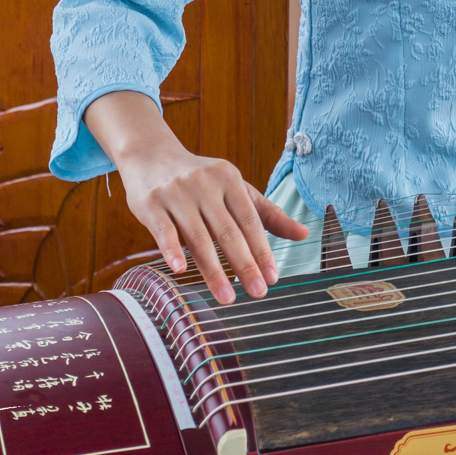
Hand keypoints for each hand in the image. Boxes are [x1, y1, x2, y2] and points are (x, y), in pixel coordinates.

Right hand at [86, 91, 309, 302]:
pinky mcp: (152, 203)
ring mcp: (177, 193)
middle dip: (245, 264)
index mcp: (230, 180)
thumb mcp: (235, 189)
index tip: (273, 277)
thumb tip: (304, 234)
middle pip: (228, 231)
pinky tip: (180, 270)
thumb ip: (268, 214)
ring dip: (213, 270)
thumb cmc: (201, 180)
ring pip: (199, 237)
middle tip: (258, 292)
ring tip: (227, 297)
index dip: (263, 250)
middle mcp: (205, 184)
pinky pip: (164, 231)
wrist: (151, 157)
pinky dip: (172, 250)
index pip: (250, 221)